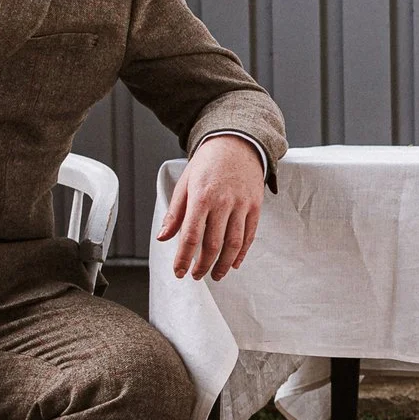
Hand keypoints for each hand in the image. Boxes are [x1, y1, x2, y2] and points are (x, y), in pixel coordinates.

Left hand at [158, 135, 265, 279]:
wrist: (237, 143)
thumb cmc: (207, 163)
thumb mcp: (185, 183)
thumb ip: (175, 213)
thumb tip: (163, 238)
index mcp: (201, 197)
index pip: (191, 235)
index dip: (184, 258)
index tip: (179, 271)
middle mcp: (223, 202)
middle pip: (213, 244)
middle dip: (203, 265)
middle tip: (196, 276)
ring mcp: (242, 205)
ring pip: (234, 243)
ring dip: (224, 264)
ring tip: (216, 275)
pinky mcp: (255, 206)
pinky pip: (249, 235)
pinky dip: (242, 253)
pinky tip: (234, 263)